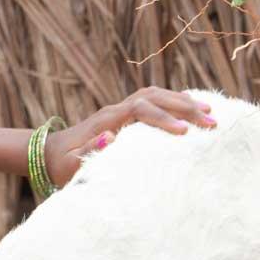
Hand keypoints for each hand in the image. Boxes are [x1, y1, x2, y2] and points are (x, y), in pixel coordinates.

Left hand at [42, 87, 215, 187]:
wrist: (48, 153)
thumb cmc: (60, 164)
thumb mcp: (70, 164)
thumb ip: (87, 152)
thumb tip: (109, 137)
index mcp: (105, 120)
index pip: (140, 109)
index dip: (162, 118)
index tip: (185, 132)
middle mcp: (115, 109)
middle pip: (154, 97)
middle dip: (184, 107)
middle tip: (212, 122)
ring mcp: (121, 109)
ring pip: (156, 95)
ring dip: (183, 101)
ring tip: (211, 113)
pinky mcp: (125, 114)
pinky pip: (154, 100)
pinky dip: (174, 101)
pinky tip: (193, 107)